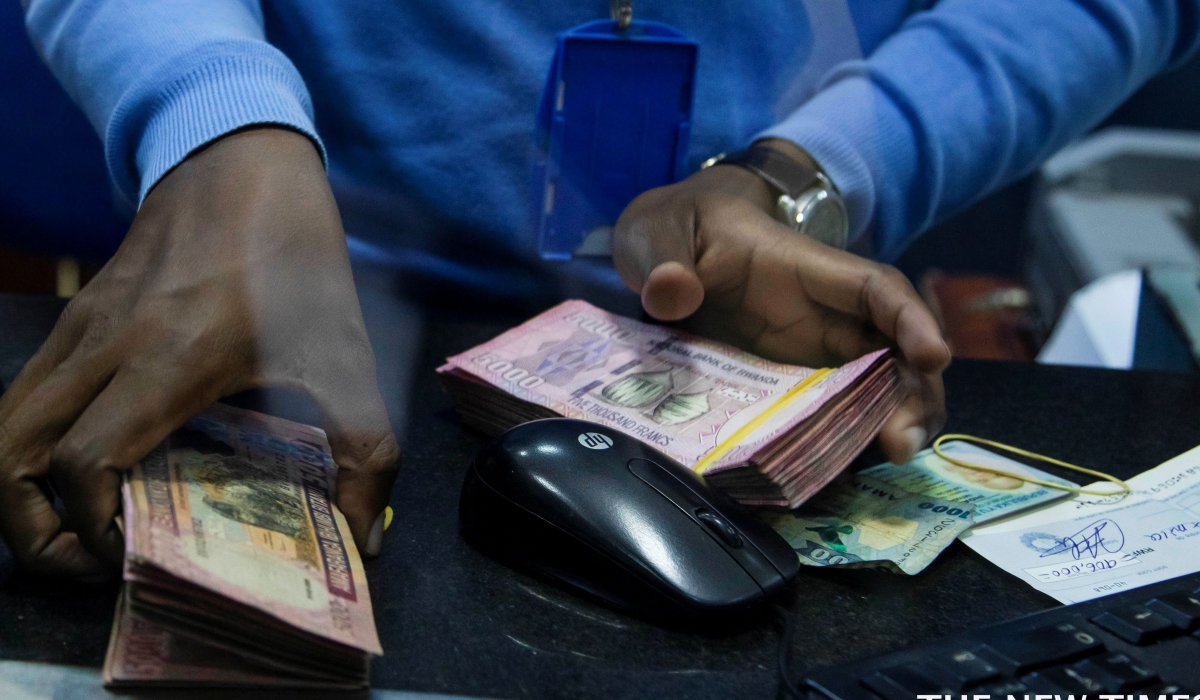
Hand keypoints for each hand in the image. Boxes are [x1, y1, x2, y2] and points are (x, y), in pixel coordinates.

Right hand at [0, 128, 398, 577]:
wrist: (242, 163)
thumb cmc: (296, 262)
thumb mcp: (347, 356)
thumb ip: (367, 452)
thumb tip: (364, 540)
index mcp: (172, 359)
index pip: (86, 462)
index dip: (94, 527)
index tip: (137, 554)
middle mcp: (107, 347)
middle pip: (11, 458)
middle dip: (35, 532)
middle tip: (89, 562)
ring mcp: (79, 329)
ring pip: (2, 428)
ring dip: (19, 492)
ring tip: (78, 529)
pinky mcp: (73, 318)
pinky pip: (23, 397)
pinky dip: (32, 448)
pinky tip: (89, 468)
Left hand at [613, 139, 949, 465]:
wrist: (668, 245)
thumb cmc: (679, 227)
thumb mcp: (660, 230)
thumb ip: (664, 258)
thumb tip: (671, 293)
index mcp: (803, 266)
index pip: (874, 287)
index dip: (910, 318)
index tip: (934, 355)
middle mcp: (824, 312)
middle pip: (893, 348)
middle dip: (913, 391)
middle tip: (904, 443)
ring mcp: (813, 349)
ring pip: (876, 384)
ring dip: (892, 421)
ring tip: (892, 457)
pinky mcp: (793, 381)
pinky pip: (834, 411)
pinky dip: (848, 439)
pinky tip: (845, 471)